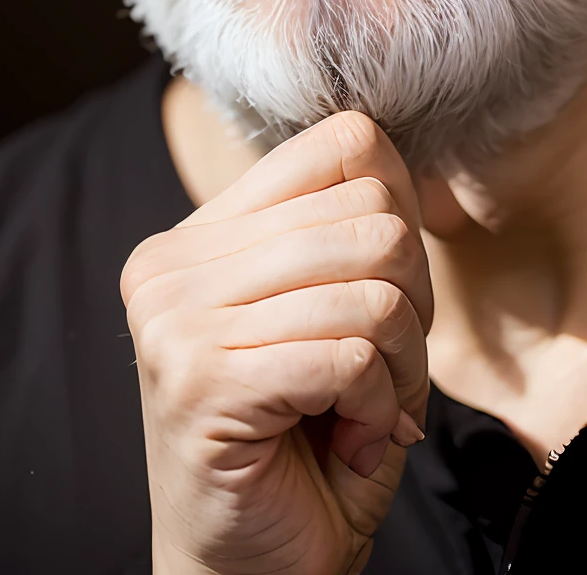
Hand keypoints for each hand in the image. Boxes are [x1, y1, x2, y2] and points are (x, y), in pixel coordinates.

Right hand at [121, 111, 432, 574]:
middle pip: (372, 217)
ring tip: (372, 410)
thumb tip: (409, 168)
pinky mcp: (203, 382)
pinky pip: (351, 357)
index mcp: (200, 233)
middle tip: (388, 371)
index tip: (391, 292)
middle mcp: (173, 265)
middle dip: (412, 304)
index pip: (343, 143)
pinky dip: (381, 407)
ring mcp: (178, 322)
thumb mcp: (330, 316)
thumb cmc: (304, 443)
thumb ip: (351, 237)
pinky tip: (352, 440)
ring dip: (402, 366)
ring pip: (372, 287)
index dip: (401, 213)